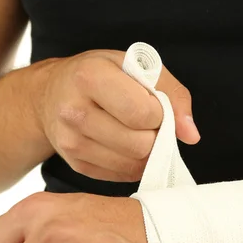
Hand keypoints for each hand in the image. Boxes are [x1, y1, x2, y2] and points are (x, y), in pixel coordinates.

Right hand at [36, 49, 199, 181]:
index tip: (152, 103)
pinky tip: (123, 143)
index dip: (159, 112)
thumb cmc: (101, 74)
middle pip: (139, 144)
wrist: (52, 94)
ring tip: (135, 130)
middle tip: (145, 120)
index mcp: (89, 77)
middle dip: (153, 134)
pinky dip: (132, 163)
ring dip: (145, 151)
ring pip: (133, 164)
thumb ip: (172, 94)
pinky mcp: (75, 164)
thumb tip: (191, 135)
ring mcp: (70, 142)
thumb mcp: (136, 66)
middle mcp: (74, 112)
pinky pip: (122, 176)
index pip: (143, 113)